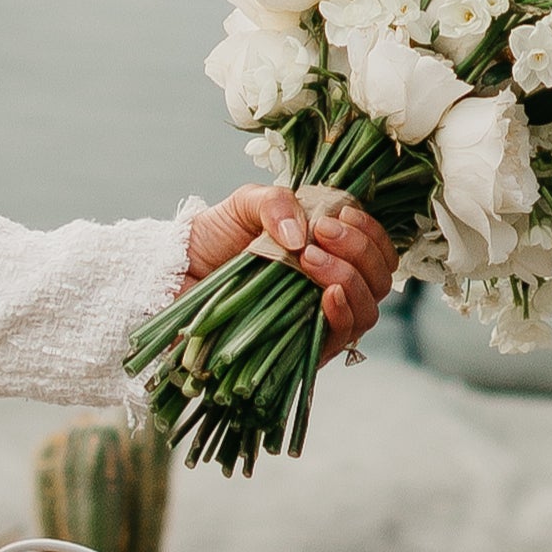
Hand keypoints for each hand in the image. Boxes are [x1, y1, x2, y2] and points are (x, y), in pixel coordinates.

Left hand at [187, 186, 397, 362]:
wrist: (170, 280)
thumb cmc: (209, 241)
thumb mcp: (244, 204)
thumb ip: (277, 202)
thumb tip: (304, 235)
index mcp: (327, 250)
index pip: (376, 247)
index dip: (369, 232)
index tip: (337, 217)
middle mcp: (329, 286)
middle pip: (380, 278)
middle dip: (361, 250)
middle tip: (321, 234)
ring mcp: (316, 320)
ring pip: (368, 309)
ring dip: (350, 278)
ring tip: (309, 259)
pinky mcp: (299, 348)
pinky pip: (341, 339)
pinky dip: (343, 313)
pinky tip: (328, 294)